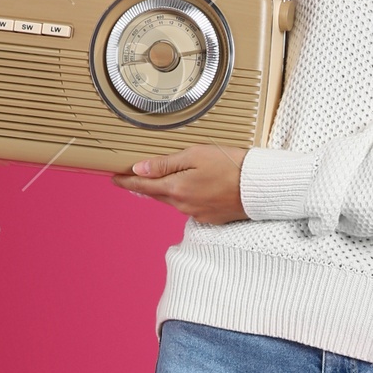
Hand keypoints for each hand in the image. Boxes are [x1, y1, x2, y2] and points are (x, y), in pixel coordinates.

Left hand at [113, 145, 247, 223]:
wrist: (259, 186)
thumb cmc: (230, 165)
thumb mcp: (195, 155)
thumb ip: (165, 163)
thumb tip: (140, 169)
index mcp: (176, 188)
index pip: (143, 185)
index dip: (126, 181)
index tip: (114, 178)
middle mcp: (183, 205)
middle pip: (156, 194)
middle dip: (144, 186)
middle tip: (131, 178)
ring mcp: (196, 213)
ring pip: (173, 201)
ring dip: (165, 191)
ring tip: (162, 180)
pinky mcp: (209, 218)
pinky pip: (189, 207)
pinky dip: (185, 197)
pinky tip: (193, 188)